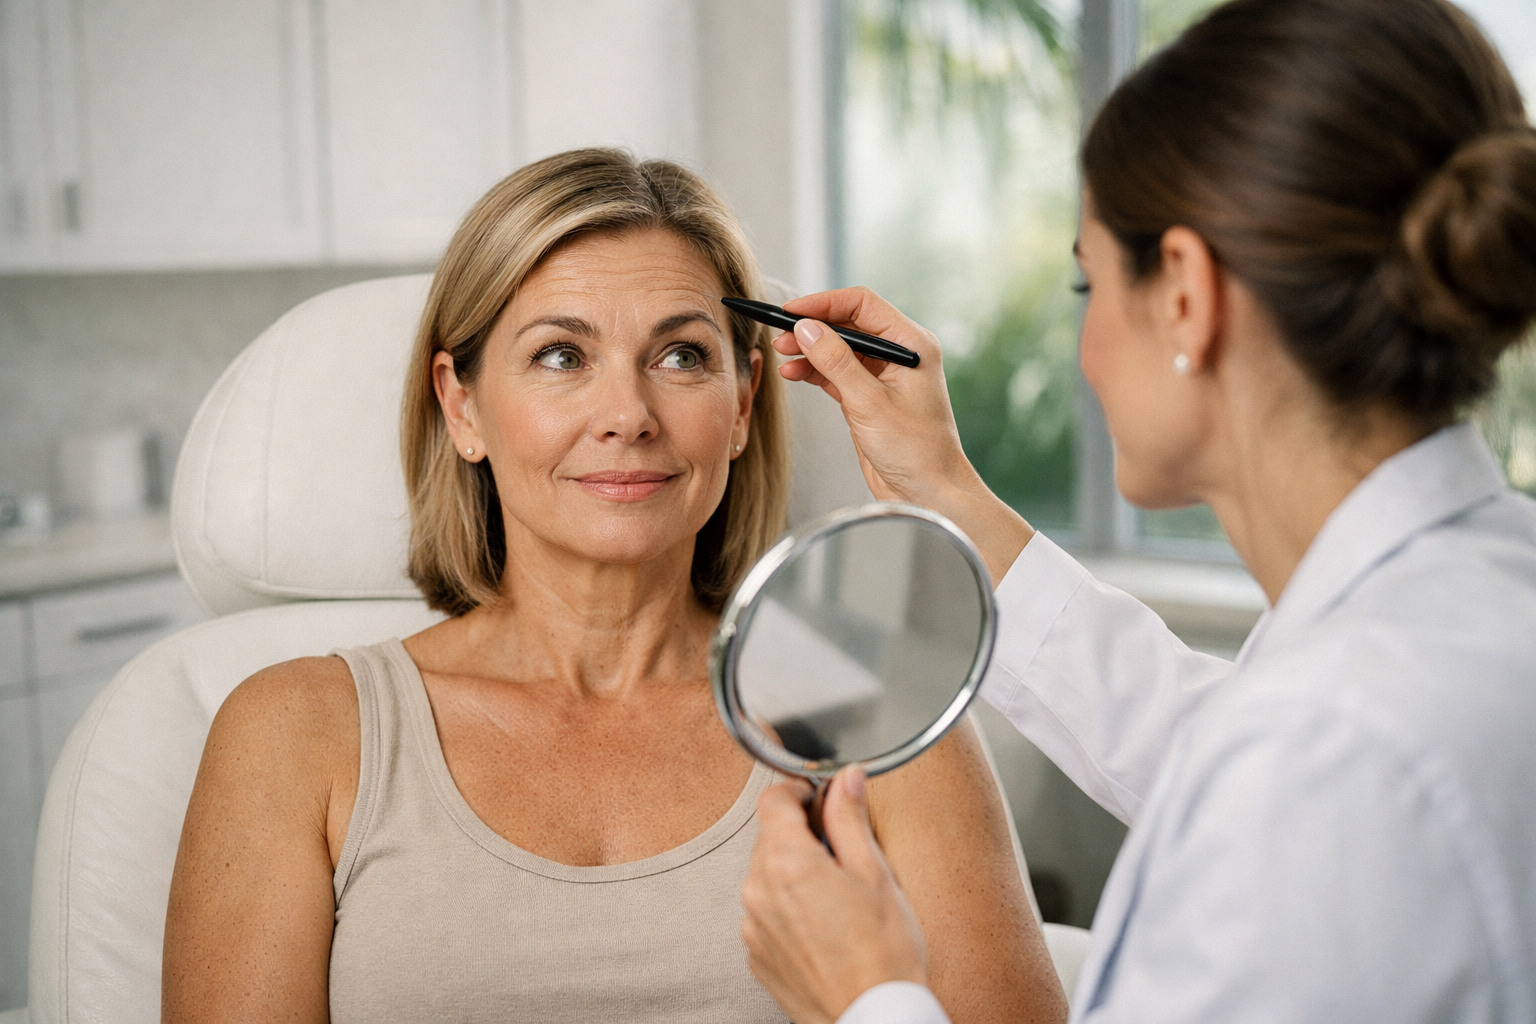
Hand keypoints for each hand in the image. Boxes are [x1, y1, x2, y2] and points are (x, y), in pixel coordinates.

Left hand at [741, 768, 928, 1023]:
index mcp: (787, 863)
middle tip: (843, 853)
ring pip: (768, 876)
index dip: (799, 792)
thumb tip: (846, 779)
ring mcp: (754, 926)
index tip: (820, 798)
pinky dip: (789, 908)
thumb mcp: (876, 874)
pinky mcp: (757, 954)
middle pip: (770, 838)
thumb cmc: (883, 955)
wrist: (871, 1019)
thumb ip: (851, 818)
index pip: (773, 800)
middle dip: (802, 835)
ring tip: (839, 898)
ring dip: (795, 873)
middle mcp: (759, 891)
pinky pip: (767, 913)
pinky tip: (825, 926)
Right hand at [776, 287, 1034, 584]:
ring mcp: (884, 376)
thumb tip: (807, 328)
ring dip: (811, 350)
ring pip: (840, 349)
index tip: (791, 311)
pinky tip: (794, 373)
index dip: (824, 304)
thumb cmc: (916, 451)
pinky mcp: (870, 398)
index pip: (862, 305)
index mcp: (911, 345)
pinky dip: (815, 371)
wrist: (929, 494)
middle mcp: (900, 355)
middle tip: (781, 335)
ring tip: (783, 355)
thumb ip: (836, 362)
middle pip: (849, 323)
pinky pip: (838, 373)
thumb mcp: (869, 403)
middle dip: (814, 327)